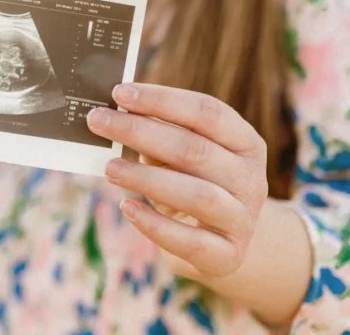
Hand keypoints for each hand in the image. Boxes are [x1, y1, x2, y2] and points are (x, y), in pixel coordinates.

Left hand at [86, 83, 268, 279]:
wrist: (222, 244)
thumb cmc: (194, 186)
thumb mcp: (183, 158)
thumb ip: (159, 135)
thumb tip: (114, 114)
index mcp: (246, 143)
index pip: (207, 111)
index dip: (163, 100)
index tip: (120, 93)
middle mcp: (251, 179)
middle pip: (195, 149)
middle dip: (141, 132)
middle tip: (98, 122)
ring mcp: (243, 219)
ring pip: (196, 194)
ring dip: (147, 178)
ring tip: (110, 168)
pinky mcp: (227, 256)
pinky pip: (189, 241)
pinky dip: (154, 224)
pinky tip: (127, 208)